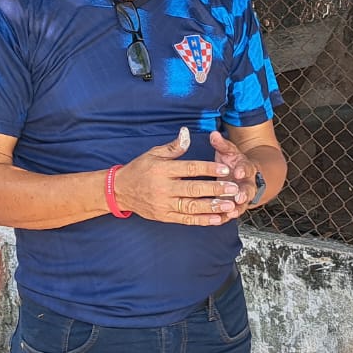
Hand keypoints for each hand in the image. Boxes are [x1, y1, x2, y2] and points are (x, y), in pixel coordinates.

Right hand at [112, 127, 243, 226]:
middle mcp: (163, 188)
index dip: (208, 169)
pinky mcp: (164, 216)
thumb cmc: (139, 169)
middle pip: (193, 189)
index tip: (225, 169)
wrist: (120, 191)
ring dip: (212, 207)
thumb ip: (173, 147)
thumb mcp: (153, 153)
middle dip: (215, 189)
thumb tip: (187, 132)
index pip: (189, 169)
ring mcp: (164, 204)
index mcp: (162, 170)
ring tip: (229, 205)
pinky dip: (202, 220)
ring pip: (191, 207)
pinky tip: (217, 219)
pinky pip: (186, 219)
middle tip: (233, 189)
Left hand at [209, 131, 257, 212]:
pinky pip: (231, 213)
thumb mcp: (229, 151)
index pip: (247, 168)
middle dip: (244, 194)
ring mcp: (242, 197)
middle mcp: (247, 184)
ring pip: (241, 204)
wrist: (243, 175)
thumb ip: (222, 144)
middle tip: (239, 197)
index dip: (243, 170)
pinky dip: (226, 217)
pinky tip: (219, 220)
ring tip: (231, 213)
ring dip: (236, 209)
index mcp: (247, 168)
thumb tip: (213, 134)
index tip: (239, 171)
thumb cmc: (233, 162)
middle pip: (248, 190)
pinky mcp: (234, 206)